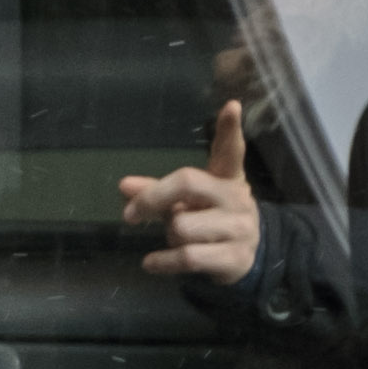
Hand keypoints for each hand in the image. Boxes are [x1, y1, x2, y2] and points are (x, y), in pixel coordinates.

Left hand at [119, 97, 258, 281]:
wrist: (244, 258)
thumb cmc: (210, 221)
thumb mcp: (186, 203)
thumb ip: (156, 192)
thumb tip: (123, 185)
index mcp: (227, 178)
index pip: (231, 151)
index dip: (230, 130)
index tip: (231, 106)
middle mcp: (236, 198)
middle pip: (187, 183)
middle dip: (152, 198)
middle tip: (130, 215)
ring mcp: (239, 228)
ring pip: (182, 226)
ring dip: (168, 236)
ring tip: (176, 238)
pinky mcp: (234, 258)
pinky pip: (187, 256)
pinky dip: (163, 261)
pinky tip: (151, 262)